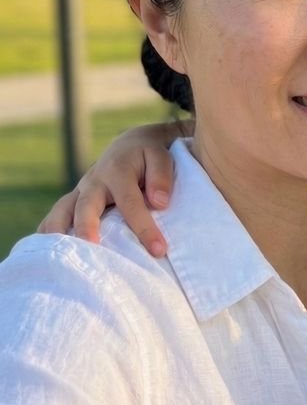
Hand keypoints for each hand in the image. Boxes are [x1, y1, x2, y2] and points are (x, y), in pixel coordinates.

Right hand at [37, 123, 181, 255]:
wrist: (130, 146)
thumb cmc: (149, 156)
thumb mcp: (161, 157)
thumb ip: (161, 177)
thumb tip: (158, 202)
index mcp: (117, 171)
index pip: (130, 202)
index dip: (144, 227)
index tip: (158, 250)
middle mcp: (93, 181)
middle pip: (85, 206)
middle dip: (87, 228)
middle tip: (92, 249)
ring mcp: (80, 192)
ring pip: (62, 212)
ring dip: (58, 234)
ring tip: (60, 258)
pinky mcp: (74, 202)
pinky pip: (55, 217)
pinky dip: (48, 234)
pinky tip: (49, 256)